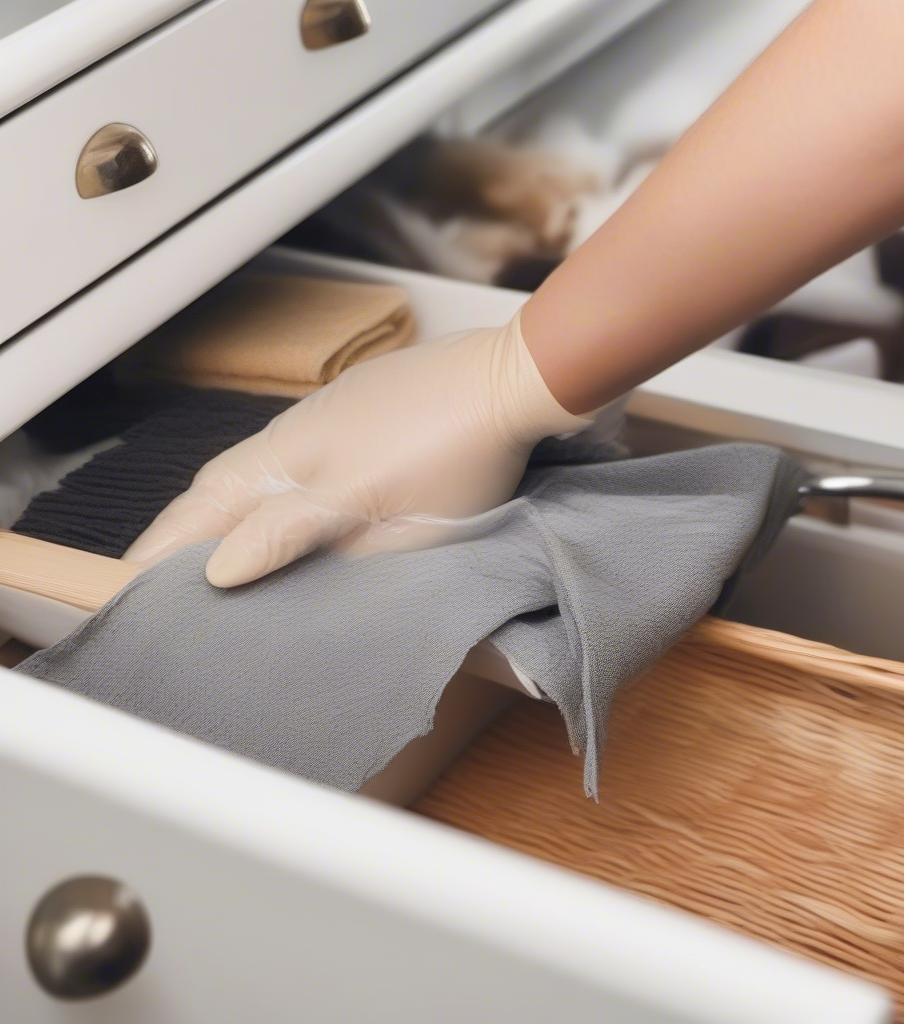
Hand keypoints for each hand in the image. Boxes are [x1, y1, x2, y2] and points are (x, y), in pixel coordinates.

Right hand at [125, 314, 585, 586]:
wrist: (509, 379)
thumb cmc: (464, 460)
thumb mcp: (395, 522)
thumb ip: (309, 542)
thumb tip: (232, 566)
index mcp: (304, 475)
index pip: (215, 522)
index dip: (172, 558)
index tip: (136, 591)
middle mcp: (296, 439)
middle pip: (216, 488)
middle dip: (176, 530)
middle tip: (150, 572)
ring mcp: (317, 414)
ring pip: (244, 464)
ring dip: (210, 502)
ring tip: (193, 543)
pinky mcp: (340, 402)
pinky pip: (274, 445)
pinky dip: (250, 477)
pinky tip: (261, 496)